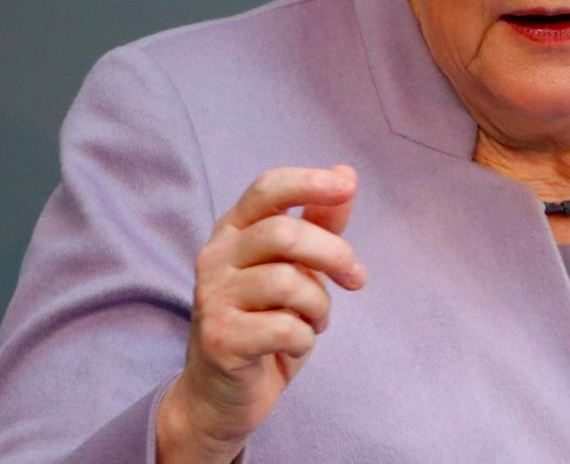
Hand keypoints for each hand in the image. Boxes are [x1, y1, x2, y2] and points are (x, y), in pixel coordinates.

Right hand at [157, 165, 364, 462]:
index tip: (347, 186)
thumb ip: (319, 224)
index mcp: (234, 230)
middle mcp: (215, 257)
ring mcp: (212, 297)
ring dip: (319, 306)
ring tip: (315, 321)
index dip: (308, 182)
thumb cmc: (264, 321)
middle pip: (284, 234)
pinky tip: (295, 344)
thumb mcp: (297, 268)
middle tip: (357, 279)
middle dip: (334, 254)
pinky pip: (283, 327)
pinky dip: (304, 337)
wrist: (221, 396)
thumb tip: (346, 173)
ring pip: (288, 282)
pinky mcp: (219, 338)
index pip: (267, 188)